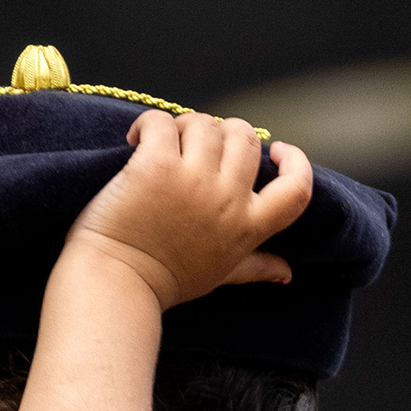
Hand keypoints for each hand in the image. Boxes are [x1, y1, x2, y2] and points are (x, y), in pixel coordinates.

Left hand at [64, 110, 312, 310]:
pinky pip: (162, 122)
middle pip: (246, 139)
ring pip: (206, 124)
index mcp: (247, 226)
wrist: (114, 287)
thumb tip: (285, 272)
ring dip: (185, 126)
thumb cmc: (161, 283)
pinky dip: (149, 123)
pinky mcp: (155, 166)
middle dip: (224, 134)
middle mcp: (227, 199)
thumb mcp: (218, 276)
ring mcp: (193, 180)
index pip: (297, 188)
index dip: (294, 160)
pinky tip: (134, 139)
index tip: (275, 150)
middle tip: (193, 148)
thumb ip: (254, 267)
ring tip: (162, 144)